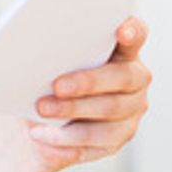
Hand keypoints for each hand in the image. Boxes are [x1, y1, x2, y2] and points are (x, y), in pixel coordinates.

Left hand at [0, 17, 152, 171]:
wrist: (39, 122)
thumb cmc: (48, 80)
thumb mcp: (51, 63)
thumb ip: (56, 53)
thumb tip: (36, 48)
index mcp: (121, 51)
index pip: (135, 35)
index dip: (132, 31)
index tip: (122, 31)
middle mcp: (134, 80)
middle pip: (121, 77)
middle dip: (87, 81)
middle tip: (57, 86)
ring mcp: (130, 110)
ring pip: (108, 109)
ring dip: (72, 110)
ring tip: (42, 109)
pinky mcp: (117, 139)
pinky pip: (95, 140)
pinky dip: (66, 138)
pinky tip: (43, 135)